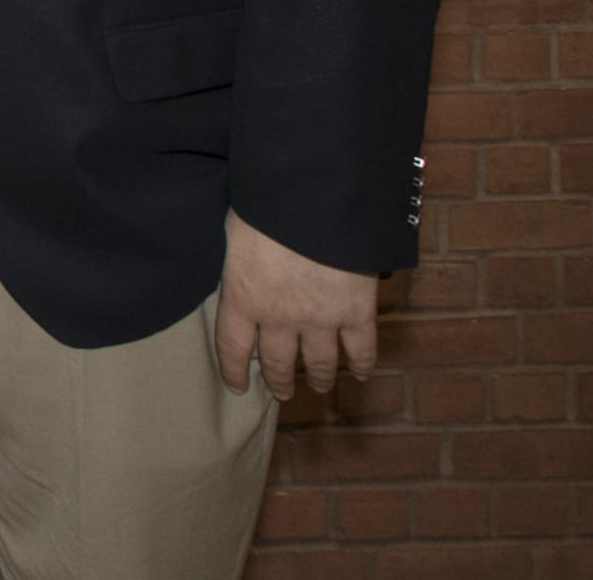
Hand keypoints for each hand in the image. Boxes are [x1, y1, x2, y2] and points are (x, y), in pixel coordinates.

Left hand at [216, 211, 380, 393]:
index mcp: (243, 297)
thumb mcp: (232, 231)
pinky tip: (360, 373)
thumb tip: (230, 262)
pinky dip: (362, 364)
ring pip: (319, 361)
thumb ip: (233, 257)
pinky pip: (361, 348)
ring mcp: (321, 318)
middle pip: (278, 361)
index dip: (234, 370)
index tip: (238, 387)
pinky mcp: (357, 312)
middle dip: (279, 380)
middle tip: (281, 393)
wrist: (314, 200)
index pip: (233, 346)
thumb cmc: (265, 203)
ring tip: (318, 386)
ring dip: (318, 377)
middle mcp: (280, 318)